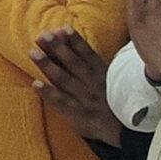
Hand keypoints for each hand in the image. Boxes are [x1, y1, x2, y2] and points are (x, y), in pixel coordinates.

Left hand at [30, 27, 118, 147]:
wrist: (127, 131)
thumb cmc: (118, 103)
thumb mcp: (116, 82)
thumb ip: (101, 66)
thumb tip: (84, 49)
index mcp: (103, 74)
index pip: (87, 54)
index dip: (75, 41)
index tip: (62, 28)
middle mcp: (93, 83)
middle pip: (72, 62)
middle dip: (57, 47)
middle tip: (42, 34)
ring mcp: (84, 99)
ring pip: (64, 79)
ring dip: (48, 64)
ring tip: (33, 52)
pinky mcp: (77, 114)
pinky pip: (61, 102)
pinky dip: (48, 93)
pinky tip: (35, 84)